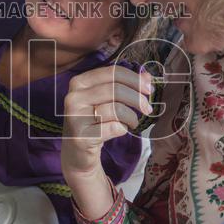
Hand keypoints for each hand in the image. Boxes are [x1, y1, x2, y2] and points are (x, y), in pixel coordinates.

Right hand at [61, 65, 152, 180]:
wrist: (77, 151)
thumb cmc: (93, 121)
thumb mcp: (106, 100)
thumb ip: (125, 85)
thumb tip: (147, 77)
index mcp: (79, 82)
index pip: (112, 72)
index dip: (134, 79)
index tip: (148, 89)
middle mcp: (74, 97)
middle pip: (116, 90)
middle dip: (137, 99)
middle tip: (148, 109)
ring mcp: (75, 118)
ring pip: (116, 109)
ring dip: (131, 117)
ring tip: (132, 122)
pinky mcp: (82, 136)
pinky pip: (114, 127)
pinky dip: (123, 128)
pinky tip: (120, 130)